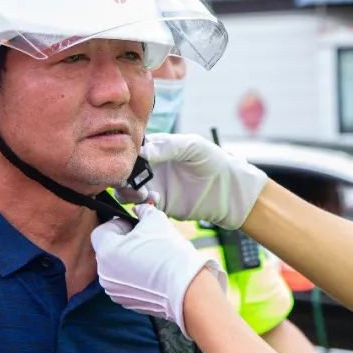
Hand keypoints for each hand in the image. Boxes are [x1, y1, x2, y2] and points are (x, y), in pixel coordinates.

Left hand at [92, 203, 225, 337]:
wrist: (186, 288)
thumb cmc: (169, 252)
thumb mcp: (156, 220)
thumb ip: (143, 211)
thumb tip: (139, 210)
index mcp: (106, 251)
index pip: (102, 230)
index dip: (119, 224)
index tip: (136, 226)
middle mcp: (104, 274)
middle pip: (108, 250)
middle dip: (124, 242)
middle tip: (145, 239)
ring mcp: (114, 290)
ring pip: (116, 267)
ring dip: (128, 259)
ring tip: (151, 257)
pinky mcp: (126, 302)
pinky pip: (125, 283)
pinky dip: (135, 276)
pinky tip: (154, 273)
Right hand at [119, 133, 268, 228]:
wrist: (229, 189)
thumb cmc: (213, 160)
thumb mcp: (192, 146)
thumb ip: (167, 146)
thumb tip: (142, 151)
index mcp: (157, 148)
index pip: (132, 149)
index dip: (126, 154)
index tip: (127, 160)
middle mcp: (151, 166)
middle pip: (124, 170)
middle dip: (123, 175)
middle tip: (130, 179)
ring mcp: (153, 185)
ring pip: (127, 189)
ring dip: (128, 191)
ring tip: (142, 191)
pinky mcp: (159, 204)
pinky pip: (141, 205)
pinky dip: (141, 203)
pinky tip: (154, 199)